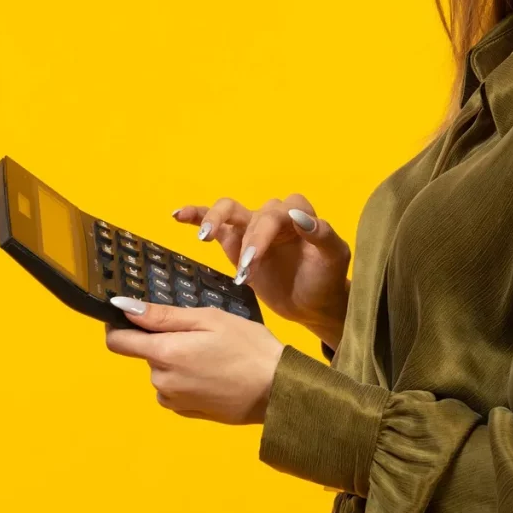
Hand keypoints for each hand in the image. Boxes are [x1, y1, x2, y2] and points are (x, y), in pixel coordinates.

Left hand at [105, 297, 284, 424]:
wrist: (277, 390)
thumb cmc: (247, 346)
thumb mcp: (209, 319)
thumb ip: (163, 316)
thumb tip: (123, 308)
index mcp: (164, 354)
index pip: (118, 342)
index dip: (120, 326)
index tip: (137, 317)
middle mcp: (161, 381)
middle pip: (147, 354)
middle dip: (166, 342)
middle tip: (202, 334)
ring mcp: (174, 400)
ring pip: (163, 372)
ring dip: (178, 362)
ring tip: (214, 355)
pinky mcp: (188, 413)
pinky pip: (175, 390)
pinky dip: (187, 380)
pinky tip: (215, 375)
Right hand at [173, 195, 349, 348]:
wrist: (312, 302)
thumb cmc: (326, 278)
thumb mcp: (335, 258)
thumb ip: (323, 235)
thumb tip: (302, 218)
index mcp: (300, 214)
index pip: (282, 212)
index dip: (270, 229)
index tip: (260, 254)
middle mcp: (274, 215)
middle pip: (254, 214)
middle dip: (249, 241)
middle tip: (245, 270)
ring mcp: (252, 227)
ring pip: (228, 210)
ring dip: (215, 220)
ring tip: (205, 238)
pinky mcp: (234, 242)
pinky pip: (213, 223)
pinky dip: (196, 216)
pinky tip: (178, 216)